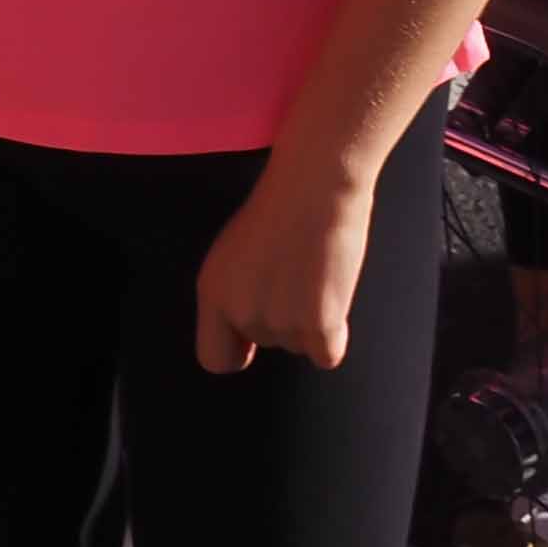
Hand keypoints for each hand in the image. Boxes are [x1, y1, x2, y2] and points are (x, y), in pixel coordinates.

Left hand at [195, 144, 382, 372]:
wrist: (314, 188)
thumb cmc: (281, 210)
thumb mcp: (234, 254)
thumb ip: (236, 295)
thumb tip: (247, 336)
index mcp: (212, 293)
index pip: (214, 359)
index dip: (238, 351)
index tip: (252, 342)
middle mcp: (240, 313)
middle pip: (268, 345)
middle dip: (283, 321)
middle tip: (296, 277)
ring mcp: (279, 321)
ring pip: (301, 347)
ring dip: (312, 322)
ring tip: (313, 275)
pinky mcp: (318, 324)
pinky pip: (327, 356)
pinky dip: (335, 338)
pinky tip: (332, 298)